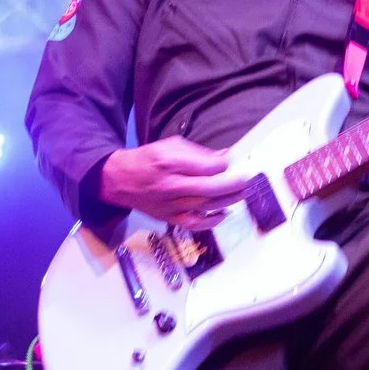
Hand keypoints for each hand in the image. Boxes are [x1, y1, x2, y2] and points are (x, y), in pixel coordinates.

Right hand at [98, 137, 248, 227]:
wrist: (121, 181)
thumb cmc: (148, 160)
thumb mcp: (170, 145)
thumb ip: (198, 152)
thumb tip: (224, 157)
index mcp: (169, 162)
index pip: (205, 166)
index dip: (224, 164)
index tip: (233, 161)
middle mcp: (170, 185)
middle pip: (208, 188)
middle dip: (233, 185)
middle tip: (248, 180)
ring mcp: (169, 204)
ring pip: (205, 206)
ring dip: (228, 200)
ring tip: (242, 193)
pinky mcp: (169, 217)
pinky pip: (194, 223)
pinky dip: (211, 221)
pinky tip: (223, 213)